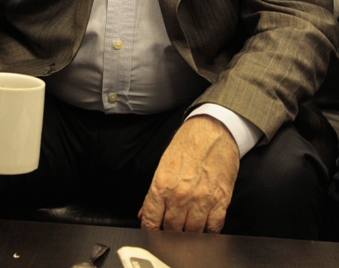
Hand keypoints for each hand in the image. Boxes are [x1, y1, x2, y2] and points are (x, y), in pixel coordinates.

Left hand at [138, 115, 238, 232]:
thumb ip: (154, 193)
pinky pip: (214, 228)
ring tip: (189, 228)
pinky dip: (209, 231)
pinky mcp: (220, 201)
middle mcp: (180, 195)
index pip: (151, 222)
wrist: (213, 129)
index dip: (151, 232)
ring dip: (190, 234)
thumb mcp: (164, 164)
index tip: (154, 234)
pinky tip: (206, 226)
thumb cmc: (189, 143)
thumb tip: (145, 213)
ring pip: (192, 234)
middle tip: (173, 230)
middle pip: (172, 231)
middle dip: (170, 233)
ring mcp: (201, 200)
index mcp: (162, 185)